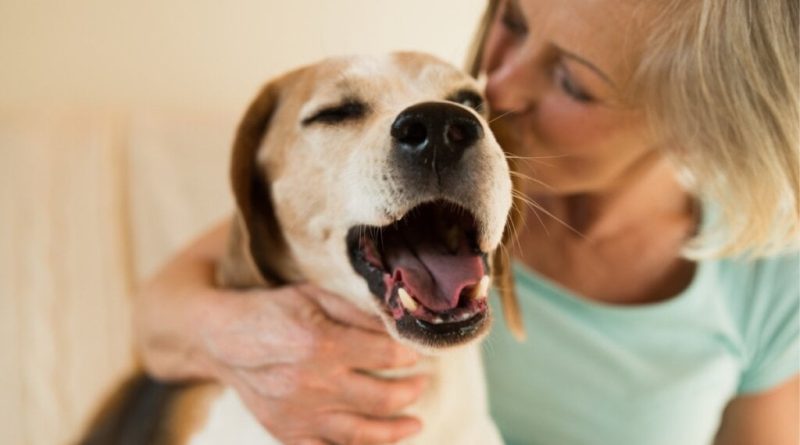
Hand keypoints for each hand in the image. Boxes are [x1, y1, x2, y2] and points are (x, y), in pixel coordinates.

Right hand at [199, 284, 426, 444]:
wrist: (221, 339)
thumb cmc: (272, 311)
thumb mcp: (314, 295)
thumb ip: (357, 312)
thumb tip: (398, 326)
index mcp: (322, 343)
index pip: (385, 354)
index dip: (409, 354)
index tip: (419, 354)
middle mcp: (313, 384)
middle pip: (382, 398)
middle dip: (411, 391)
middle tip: (422, 383)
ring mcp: (299, 415)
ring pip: (361, 434)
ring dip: (396, 431)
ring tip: (415, 423)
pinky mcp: (286, 433)